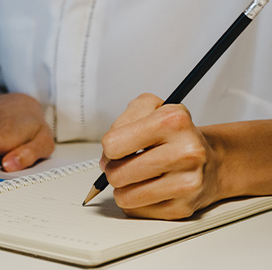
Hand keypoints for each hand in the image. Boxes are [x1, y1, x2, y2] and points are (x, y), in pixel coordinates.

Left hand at [101, 93, 223, 219]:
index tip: (118, 146)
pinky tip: (149, 187)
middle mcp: (185, 152)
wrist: (211, 159)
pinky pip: (137, 210)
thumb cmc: (176, 134)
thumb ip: (122, 120)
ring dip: (123, 187)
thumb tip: (106, 157)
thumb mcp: (151, 107)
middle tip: (126, 163)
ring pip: (124, 197)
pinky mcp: (184, 208)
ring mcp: (187, 183)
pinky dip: (137, 200)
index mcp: (173, 121)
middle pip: (116, 174)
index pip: (113, 144)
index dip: (109, 146)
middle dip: (114, 169)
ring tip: (137, 175)